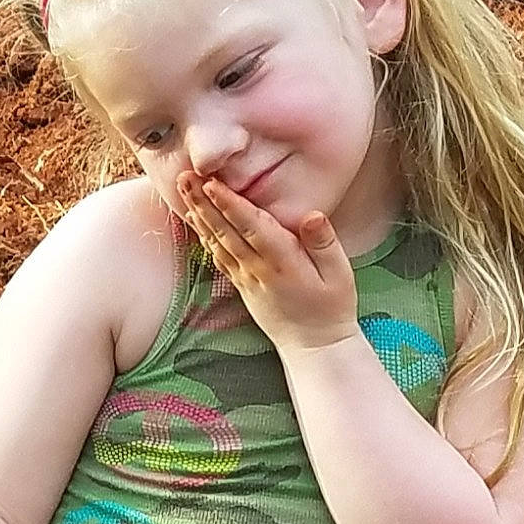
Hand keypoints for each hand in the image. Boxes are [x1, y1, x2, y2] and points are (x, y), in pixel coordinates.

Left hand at [176, 172, 358, 354]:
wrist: (315, 347)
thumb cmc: (332, 307)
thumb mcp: (340, 274)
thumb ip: (324, 243)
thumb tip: (312, 215)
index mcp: (284, 263)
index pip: (252, 228)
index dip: (230, 205)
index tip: (212, 184)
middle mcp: (259, 270)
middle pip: (226, 232)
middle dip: (204, 203)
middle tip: (185, 176)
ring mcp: (247, 280)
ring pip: (217, 243)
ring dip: (199, 215)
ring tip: (183, 189)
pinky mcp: (242, 286)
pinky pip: (219, 258)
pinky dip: (204, 237)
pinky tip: (195, 220)